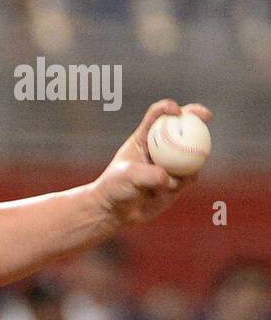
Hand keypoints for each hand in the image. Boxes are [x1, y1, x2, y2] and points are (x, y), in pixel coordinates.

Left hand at [92, 99, 212, 226]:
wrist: (117, 211)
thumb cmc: (114, 188)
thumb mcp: (127, 176)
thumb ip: (149, 175)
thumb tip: (170, 179)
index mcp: (144, 138)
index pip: (157, 116)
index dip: (168, 108)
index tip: (176, 110)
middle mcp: (160, 147)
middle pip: (181, 126)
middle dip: (196, 114)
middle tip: (206, 115)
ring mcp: (171, 163)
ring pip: (191, 152)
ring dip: (196, 151)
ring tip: (188, 162)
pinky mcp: (179, 180)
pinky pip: (191, 175)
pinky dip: (190, 177)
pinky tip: (181, 183)